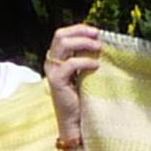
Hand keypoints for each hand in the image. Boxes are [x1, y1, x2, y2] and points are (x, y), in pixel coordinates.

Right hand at [45, 22, 106, 150]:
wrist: (75, 121)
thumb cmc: (82, 98)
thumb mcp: (84, 73)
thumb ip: (86, 57)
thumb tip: (99, 41)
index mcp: (57, 58)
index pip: (62, 34)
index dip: (78, 29)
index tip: (96, 32)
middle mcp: (51, 62)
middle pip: (60, 35)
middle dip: (80, 31)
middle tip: (97, 36)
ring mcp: (52, 71)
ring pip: (63, 44)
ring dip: (83, 42)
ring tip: (98, 48)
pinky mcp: (56, 81)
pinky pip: (71, 64)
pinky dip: (85, 61)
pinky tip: (96, 65)